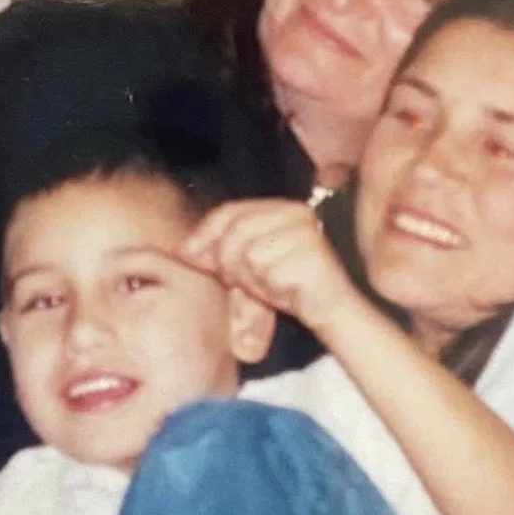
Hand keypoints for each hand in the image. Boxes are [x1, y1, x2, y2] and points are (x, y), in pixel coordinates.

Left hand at [183, 198, 356, 335]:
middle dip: (228, 262)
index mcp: (282, 206)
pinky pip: (271, 276)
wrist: (329, 307)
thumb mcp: (249, 261)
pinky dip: (271, 291)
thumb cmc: (286, 282)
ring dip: (252, 279)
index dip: (205, 231)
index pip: (231, 210)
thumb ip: (220, 250)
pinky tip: (285, 292)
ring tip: (268, 286)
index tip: (187, 252)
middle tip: (240, 281)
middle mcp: (298, 213)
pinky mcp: (314, 259)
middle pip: (237, 232)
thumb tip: (183, 248)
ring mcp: (308, 235)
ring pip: (251, 255)